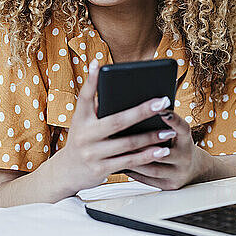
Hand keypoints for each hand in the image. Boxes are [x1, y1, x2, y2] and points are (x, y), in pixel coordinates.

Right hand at [55, 59, 175, 194]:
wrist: (67, 172)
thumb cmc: (83, 140)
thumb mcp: (84, 123)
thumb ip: (99, 109)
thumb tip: (122, 90)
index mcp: (80, 118)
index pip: (85, 96)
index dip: (91, 80)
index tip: (99, 63)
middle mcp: (84, 135)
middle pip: (116, 121)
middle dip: (142, 111)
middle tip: (163, 102)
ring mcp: (92, 153)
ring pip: (127, 144)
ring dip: (150, 137)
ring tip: (169, 131)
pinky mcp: (100, 169)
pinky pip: (129, 161)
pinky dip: (146, 156)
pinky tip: (161, 150)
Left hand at [124, 111, 208, 189]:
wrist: (195, 169)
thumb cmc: (178, 145)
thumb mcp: (178, 133)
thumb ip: (166, 124)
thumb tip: (141, 110)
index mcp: (187, 140)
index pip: (183, 128)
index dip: (173, 119)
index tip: (161, 110)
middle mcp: (185, 157)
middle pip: (163, 152)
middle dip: (143, 146)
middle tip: (125, 137)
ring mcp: (179, 174)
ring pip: (153, 169)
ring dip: (135, 161)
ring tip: (119, 154)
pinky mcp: (170, 185)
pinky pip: (149, 180)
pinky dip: (135, 173)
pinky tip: (122, 165)